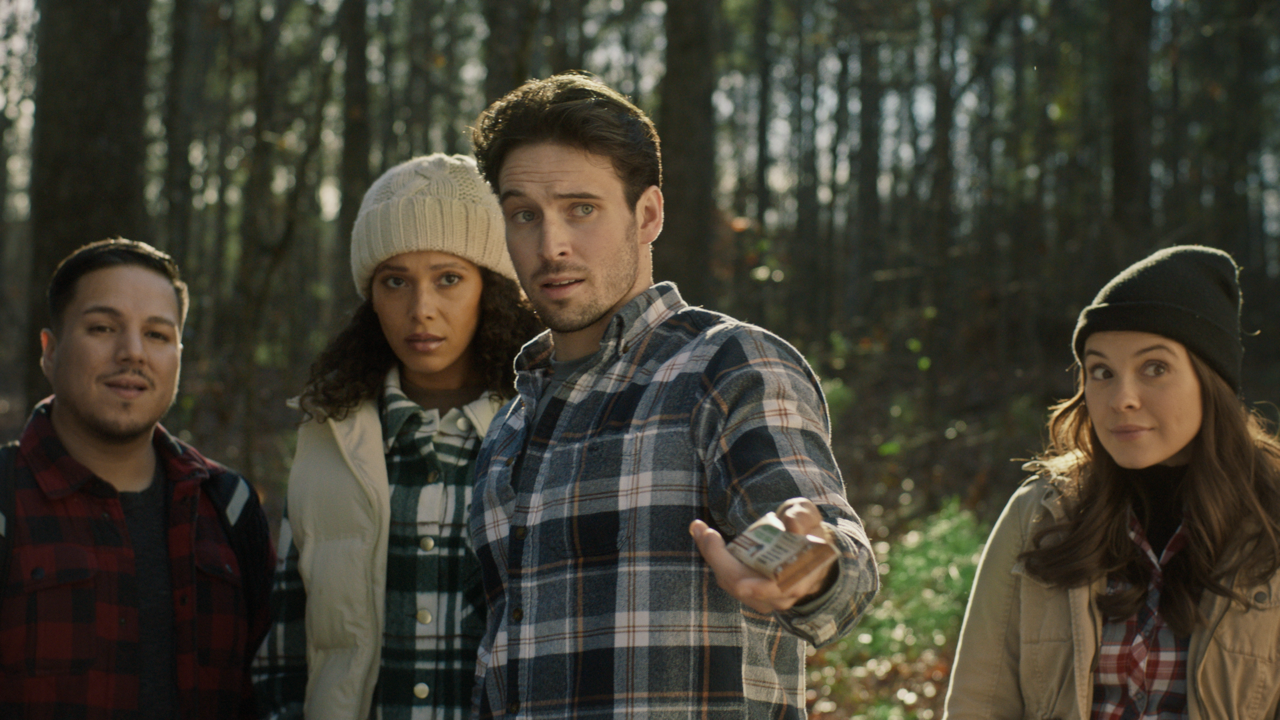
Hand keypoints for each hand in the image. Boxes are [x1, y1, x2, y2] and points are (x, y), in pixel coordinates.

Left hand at [689, 498, 838, 613]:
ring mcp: (764, 598)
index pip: (763, 584)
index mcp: (798, 579)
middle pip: (736, 583)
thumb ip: (803, 518)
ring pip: (729, 582)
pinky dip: (715, 559)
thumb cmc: (811, 536)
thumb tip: (792, 528)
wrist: (814, 558)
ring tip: (701, 530)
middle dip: (715, 556)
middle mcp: (779, 596)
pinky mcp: (752, 593)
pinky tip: (707, 538)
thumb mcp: (811, 518)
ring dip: (712, 556)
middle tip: (701, 528)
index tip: (715, 534)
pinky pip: (728, 579)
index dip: (734, 562)